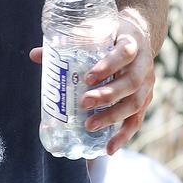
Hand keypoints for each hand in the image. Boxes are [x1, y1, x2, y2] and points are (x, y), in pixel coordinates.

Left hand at [29, 8, 155, 154]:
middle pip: (131, 82)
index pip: (125, 53)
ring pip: (135, 103)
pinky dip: (123, 135)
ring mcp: (148, 84)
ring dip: (112, 117)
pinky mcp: (146, 100)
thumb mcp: (95, 33)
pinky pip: (137, 120)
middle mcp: (144, 64)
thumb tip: (34, 55)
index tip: (88, 77)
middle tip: (84, 103)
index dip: (108, 66)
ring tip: (90, 126)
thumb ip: (68, 44)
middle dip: (107, 95)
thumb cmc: (110, 36)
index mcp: (132, 42)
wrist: (138, 37)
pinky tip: (109, 149)